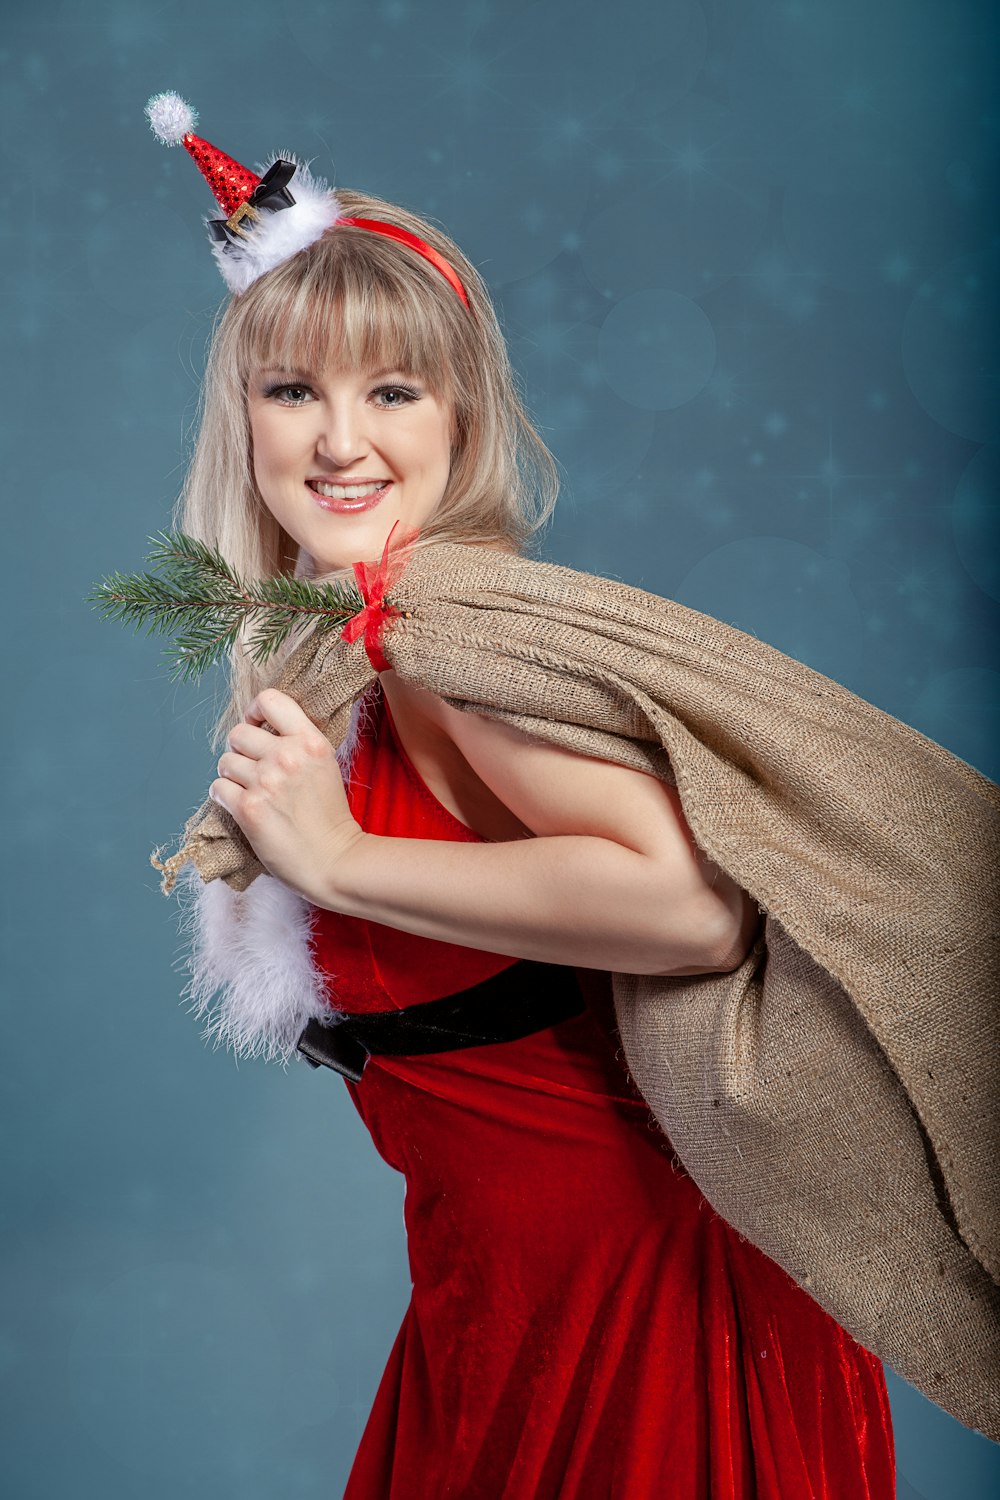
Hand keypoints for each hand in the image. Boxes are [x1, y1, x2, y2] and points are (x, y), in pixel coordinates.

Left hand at [210, 687, 364, 903]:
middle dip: (241, 751)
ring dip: (232, 776)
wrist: (335, 860)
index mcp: (310, 741)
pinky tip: (240, 806)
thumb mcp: (325, 766)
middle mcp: (287, 756)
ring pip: (224, 761)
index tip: (258, 728)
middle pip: (238, 733)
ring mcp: (266, 782)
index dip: (255, 712)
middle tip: (253, 770)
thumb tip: (263, 731)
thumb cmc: (330, 817)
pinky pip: (217, 788)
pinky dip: (224, 797)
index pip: (269, 699)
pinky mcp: (249, 809)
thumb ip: (298, 744)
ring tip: (250, 791)